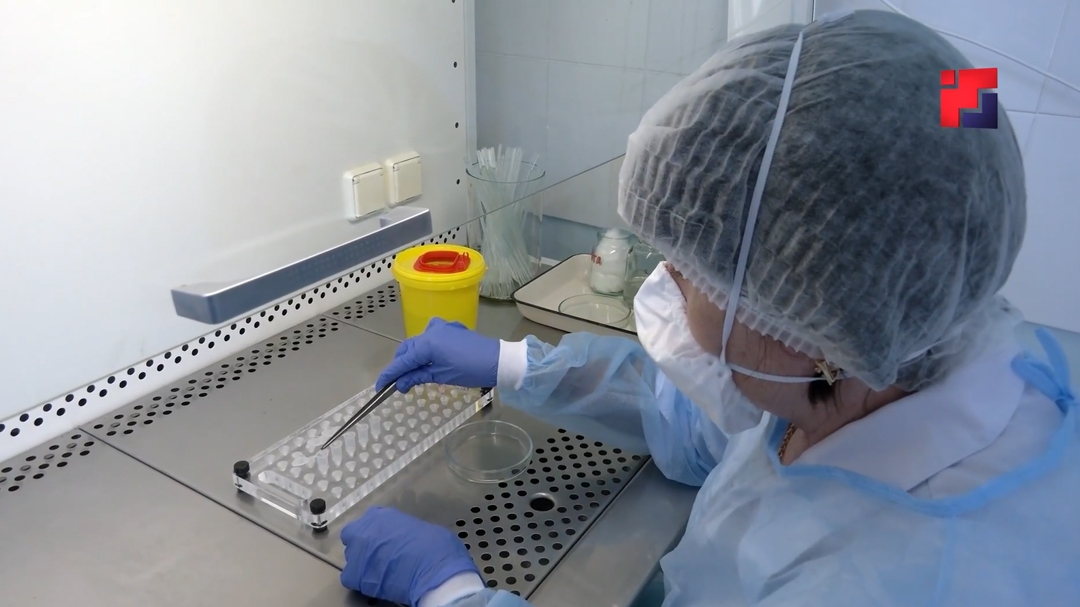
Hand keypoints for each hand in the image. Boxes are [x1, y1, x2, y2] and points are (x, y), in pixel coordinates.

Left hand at [340, 507, 479, 606]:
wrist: (432, 569)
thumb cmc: (435, 547)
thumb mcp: (419, 528)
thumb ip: (404, 530)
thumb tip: (406, 539)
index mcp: (381, 516)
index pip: (368, 520)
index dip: (375, 531)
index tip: (383, 539)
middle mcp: (365, 530)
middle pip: (353, 536)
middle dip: (362, 544)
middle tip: (378, 556)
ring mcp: (357, 551)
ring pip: (351, 558)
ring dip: (362, 563)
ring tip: (380, 572)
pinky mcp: (355, 574)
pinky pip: (350, 578)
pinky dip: (361, 582)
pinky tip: (376, 584)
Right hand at [377, 318, 499, 392]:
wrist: (497, 360)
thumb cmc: (470, 370)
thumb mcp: (442, 376)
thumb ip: (418, 376)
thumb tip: (400, 384)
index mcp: (427, 343)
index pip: (402, 361)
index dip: (390, 374)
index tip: (380, 386)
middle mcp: (431, 331)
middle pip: (407, 348)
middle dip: (401, 365)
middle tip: (399, 383)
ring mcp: (442, 327)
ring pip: (418, 341)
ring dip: (413, 356)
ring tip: (413, 372)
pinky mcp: (451, 328)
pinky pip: (432, 336)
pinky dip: (426, 347)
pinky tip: (431, 358)